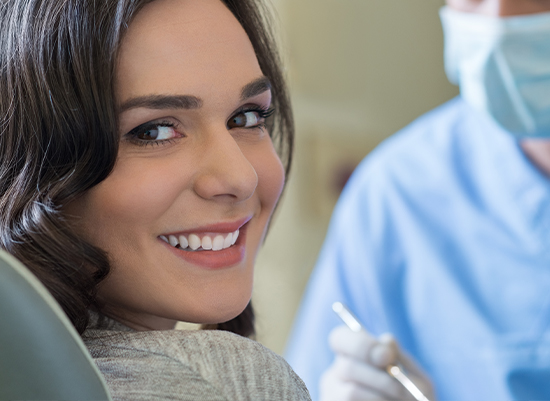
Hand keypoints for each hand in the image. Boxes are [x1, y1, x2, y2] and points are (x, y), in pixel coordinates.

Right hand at [320, 326, 434, 400]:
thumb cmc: (413, 398)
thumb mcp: (413, 376)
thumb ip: (399, 357)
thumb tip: (385, 341)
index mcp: (352, 355)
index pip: (340, 338)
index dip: (361, 344)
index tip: (386, 357)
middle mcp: (336, 373)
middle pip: (347, 366)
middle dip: (380, 379)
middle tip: (400, 389)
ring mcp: (332, 394)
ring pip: (351, 392)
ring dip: (381, 397)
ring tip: (398, 400)